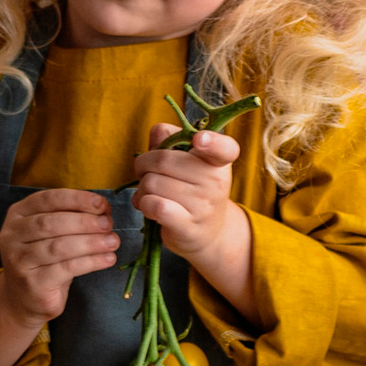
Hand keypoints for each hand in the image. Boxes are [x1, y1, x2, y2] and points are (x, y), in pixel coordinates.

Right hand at [0, 184, 119, 326]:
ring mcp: (19, 261)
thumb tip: (104, 212)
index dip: (77, 199)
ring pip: (59, 247)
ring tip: (113, 241)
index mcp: (18, 214)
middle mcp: (12, 235)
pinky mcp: (32, 283)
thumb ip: (70, 217)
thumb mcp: (51, 233)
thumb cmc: (44, 259)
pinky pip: (66, 269)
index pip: (48, 199)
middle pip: (51, 223)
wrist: (25, 298)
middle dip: (84, 221)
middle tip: (108, 224)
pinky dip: (91, 262)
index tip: (102, 204)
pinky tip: (107, 259)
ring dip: (91, 242)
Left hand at [132, 131, 253, 306]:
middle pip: (162, 160)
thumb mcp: (189, 163)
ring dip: (140, 188)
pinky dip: (142, 203)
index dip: (212, 141)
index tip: (199, 140)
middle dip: (143, 165)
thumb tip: (159, 132)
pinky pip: (154, 205)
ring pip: (152, 183)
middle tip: (146, 173)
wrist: (208, 234)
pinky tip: (147, 206)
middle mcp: (216, 182)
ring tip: (148, 194)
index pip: (224, 148)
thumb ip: (172, 140)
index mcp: (218, 162)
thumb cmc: (192, 191)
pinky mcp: (187, 226)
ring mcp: (203, 205)